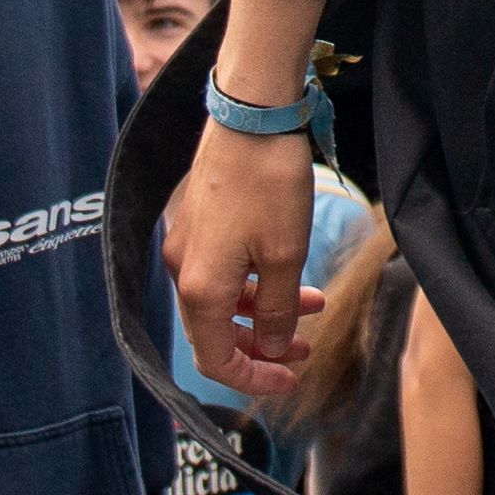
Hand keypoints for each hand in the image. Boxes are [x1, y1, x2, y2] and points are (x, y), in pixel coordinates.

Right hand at [166, 126, 318, 403]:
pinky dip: (254, 283)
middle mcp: (183, 270)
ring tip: (311, 307)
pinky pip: (222, 270)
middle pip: (216, 333)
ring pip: (222, 301)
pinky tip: (288, 274)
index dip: (252, 379)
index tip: (289, 380)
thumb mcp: (285, 256)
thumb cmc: (269, 183)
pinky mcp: (199, 222)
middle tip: (304, 351)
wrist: (251, 114)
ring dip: (264, 312)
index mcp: (199, 288)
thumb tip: (269, 348)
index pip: (214, 360)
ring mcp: (188, 244)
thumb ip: (275, 312)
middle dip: (261, 347)